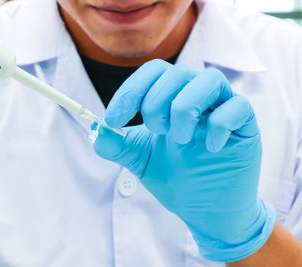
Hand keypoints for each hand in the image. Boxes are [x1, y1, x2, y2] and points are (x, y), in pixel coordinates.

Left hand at [93, 60, 275, 261]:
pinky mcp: (246, 127)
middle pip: (178, 72)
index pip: (153, 73)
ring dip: (185, 108)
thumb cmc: (176, 178)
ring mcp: (223, 109)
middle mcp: (197, 98)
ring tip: (180, 139)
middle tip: (155, 131)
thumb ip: (117, 145)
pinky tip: (210, 148)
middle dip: (157, 101)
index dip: (130, 91)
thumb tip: (97, 130)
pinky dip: (219, 125)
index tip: (113, 119)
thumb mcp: (140, 160)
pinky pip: (238, 107)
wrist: (205, 209)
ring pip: (209, 80)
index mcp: (172, 99)